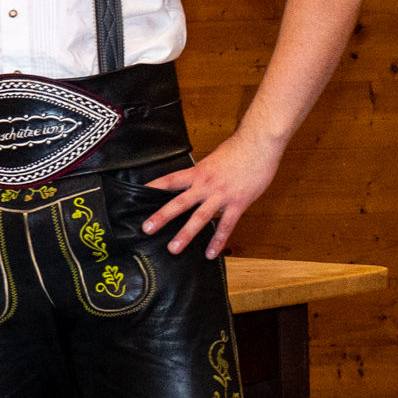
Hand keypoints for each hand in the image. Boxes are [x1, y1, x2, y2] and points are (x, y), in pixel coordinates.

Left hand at [143, 132, 282, 258]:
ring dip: (186, 234)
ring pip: (200, 218)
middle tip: (146, 229)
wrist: (260, 143)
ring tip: (173, 249)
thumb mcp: (214, 158)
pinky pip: (226, 225)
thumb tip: (195, 181)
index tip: (138, 196)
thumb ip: (204, 172)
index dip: (153, 187)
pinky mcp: (238, 203)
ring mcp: (221, 196)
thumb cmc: (238, 148)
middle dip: (162, 217)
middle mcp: (206, 185)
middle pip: (179, 203)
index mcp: (198, 172)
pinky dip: (218, 240)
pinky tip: (210, 254)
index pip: (170, 180)